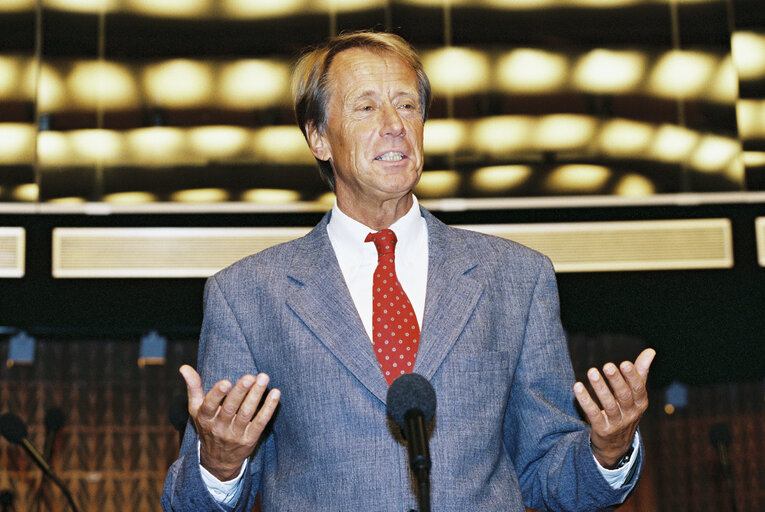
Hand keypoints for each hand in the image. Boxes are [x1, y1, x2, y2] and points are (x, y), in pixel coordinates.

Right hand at [180, 365, 280, 480]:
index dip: (217, 394)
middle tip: (250, 376)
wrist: (218, 460)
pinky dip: (269, 408)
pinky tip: (275, 394)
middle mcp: (219, 427)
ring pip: (247, 414)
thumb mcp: (196, 410)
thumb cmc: (208, 426)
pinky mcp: (249, 439)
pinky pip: (260, 422)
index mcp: (205, 417)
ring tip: (263, 378)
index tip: (226, 382)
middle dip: (240, 392)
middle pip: (230, 408)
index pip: (209, 405)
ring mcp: (235, 434)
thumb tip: (184, 367)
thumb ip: (193, 388)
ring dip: (256, 396)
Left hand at [573, 348, 655, 468]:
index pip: (638, 389)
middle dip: (616, 381)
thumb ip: (640, 372)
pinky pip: (593, 414)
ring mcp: (617, 423)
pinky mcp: (602, 429)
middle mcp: (631, 414)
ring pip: (608, 405)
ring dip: (600, 388)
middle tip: (607, 365)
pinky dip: (585, 401)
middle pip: (624, 396)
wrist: (617, 444)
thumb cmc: (626, 410)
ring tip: (592, 372)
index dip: (632, 376)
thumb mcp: (636, 394)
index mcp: (640, 403)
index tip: (625, 363)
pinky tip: (577, 387)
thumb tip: (651, 351)